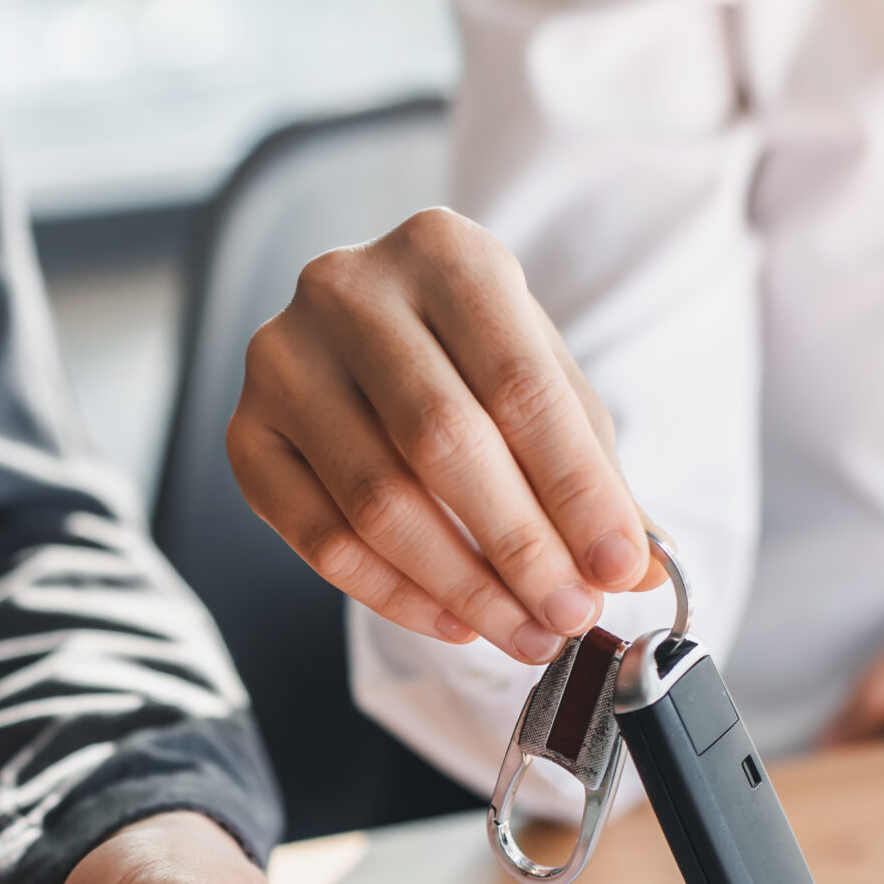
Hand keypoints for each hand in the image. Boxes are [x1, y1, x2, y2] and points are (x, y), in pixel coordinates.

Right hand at [228, 208, 663, 665]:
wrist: (373, 340)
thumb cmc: (471, 360)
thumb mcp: (543, 384)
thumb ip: (588, 468)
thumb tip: (637, 569)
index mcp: (442, 252)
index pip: (518, 384)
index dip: (575, 488)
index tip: (617, 569)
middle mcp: (348, 290)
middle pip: (442, 442)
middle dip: (519, 548)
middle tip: (570, 614)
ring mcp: (283, 360)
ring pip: (376, 501)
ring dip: (462, 586)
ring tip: (522, 631)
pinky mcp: (245, 431)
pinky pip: (320, 538)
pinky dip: (394, 595)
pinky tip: (454, 620)